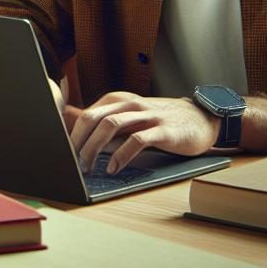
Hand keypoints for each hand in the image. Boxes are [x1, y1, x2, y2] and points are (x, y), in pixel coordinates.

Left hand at [69, 91, 219, 173]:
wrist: (202, 117)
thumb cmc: (163, 121)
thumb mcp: (133, 118)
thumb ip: (112, 126)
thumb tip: (84, 144)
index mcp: (119, 100)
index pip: (88, 114)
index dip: (73, 132)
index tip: (64, 150)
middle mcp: (130, 104)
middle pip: (94, 118)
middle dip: (78, 140)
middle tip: (71, 160)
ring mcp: (146, 115)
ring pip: (110, 125)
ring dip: (94, 147)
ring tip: (87, 166)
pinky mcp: (162, 129)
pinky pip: (136, 140)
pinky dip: (120, 155)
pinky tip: (112, 168)